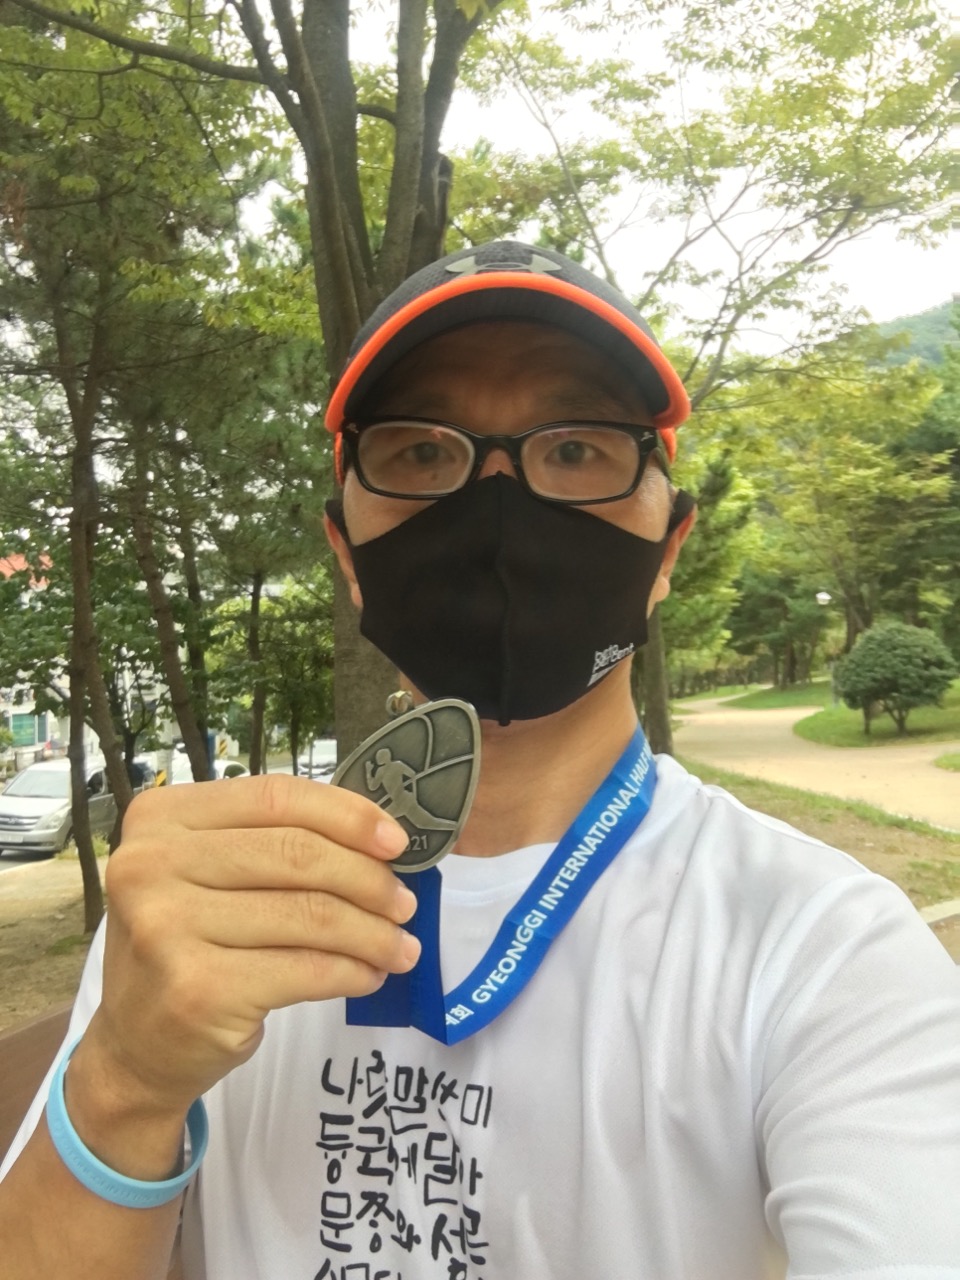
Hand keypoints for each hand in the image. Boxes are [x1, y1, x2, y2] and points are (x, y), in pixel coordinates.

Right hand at [77, 774, 416, 1119]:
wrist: (136, 1048)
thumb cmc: (188, 944)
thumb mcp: (210, 874)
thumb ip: (273, 842)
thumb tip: (380, 839)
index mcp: (161, 817)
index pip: (275, 796)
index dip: (346, 815)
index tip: (396, 842)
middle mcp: (152, 865)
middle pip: (297, 854)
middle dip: (368, 879)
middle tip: (404, 903)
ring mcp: (169, 927)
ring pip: (310, 914)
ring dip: (372, 932)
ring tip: (399, 945)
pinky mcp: (198, 989)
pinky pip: (306, 969)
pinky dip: (352, 971)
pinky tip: (370, 974)